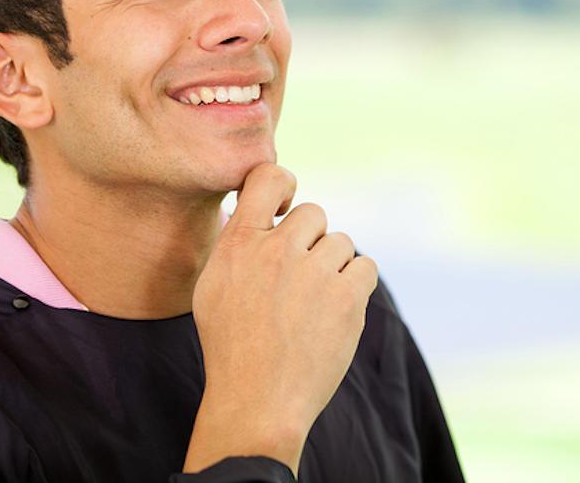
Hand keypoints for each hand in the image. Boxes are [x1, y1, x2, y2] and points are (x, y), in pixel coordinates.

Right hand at [183, 162, 377, 474]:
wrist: (257, 402)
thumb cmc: (231, 347)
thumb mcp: (213, 286)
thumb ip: (237, 243)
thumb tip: (254, 207)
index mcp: (238, 243)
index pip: (268, 177)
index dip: (284, 185)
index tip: (284, 209)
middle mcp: (276, 250)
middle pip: (313, 213)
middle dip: (310, 240)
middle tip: (299, 278)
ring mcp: (313, 273)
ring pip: (341, 242)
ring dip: (333, 266)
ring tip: (314, 303)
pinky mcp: (346, 298)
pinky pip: (366, 266)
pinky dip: (357, 284)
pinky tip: (338, 308)